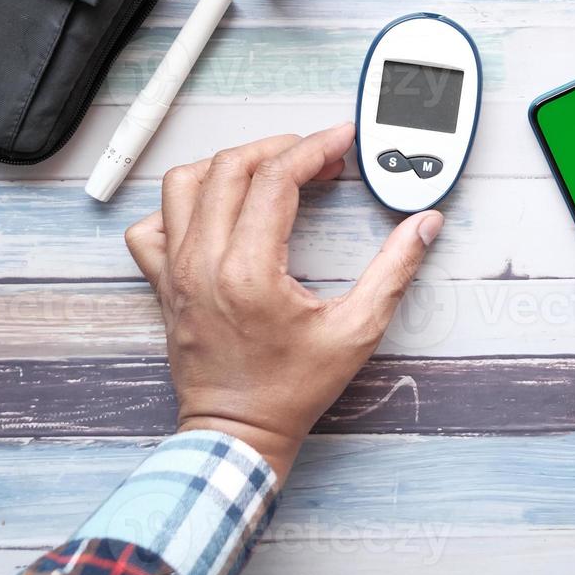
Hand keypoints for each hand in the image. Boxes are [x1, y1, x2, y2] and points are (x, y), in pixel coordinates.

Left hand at [124, 122, 443, 481]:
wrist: (239, 432)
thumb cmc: (290, 391)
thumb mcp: (356, 332)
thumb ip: (394, 271)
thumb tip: (422, 227)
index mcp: (249, 271)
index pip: (277, 179)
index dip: (315, 148)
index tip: (340, 141)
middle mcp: (203, 263)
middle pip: (230, 168)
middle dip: (280, 148)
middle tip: (316, 156)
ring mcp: (177, 272)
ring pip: (183, 185)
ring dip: (227, 166)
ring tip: (266, 170)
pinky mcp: (164, 285)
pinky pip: (151, 226)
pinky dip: (178, 207)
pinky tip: (213, 212)